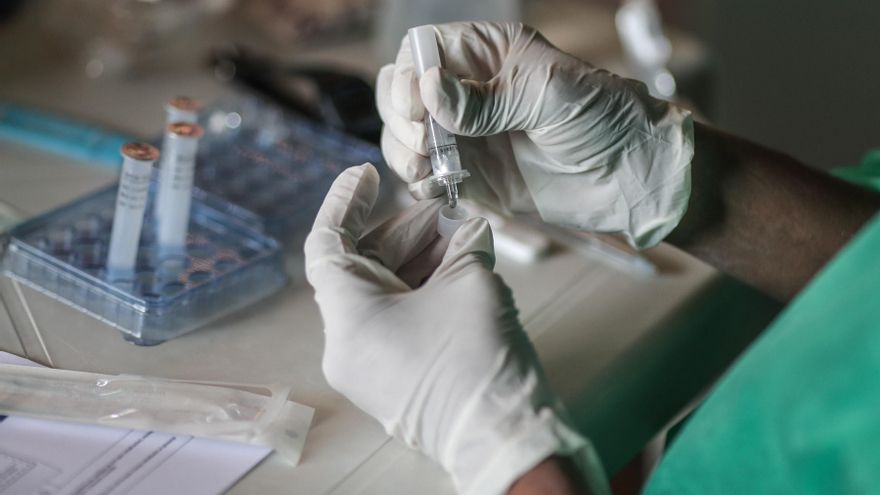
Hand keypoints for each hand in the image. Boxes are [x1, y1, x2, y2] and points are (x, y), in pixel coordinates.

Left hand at [304, 164, 608, 494]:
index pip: (327, 243)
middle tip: (441, 210)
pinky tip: (455, 271)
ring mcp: (367, 367)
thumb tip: (465, 229)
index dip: (345, 202)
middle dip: (404, 234)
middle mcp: (345, 345)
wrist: (502, 436)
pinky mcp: (391, 380)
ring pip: (381, 295)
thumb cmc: (477, 360)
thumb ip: (462, 242)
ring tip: (459, 239)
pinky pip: (394, 322)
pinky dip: (420, 293)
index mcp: (349, 316)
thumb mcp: (471, 281)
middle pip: (361, 268)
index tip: (365, 174)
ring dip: (418, 262)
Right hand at [377, 22, 693, 247]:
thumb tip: (428, 90)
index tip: (417, 107)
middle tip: (425, 141)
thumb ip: (485, 98)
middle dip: (402, 119)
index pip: (422, 51)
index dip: (407, 76)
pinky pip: (428, 177)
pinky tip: (439, 188)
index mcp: (486, 55)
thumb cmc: (602, 117)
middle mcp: (468, 92)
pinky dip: (422, 184)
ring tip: (429, 169)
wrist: (629, 174)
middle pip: (403, 95)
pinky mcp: (472, 175)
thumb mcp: (547, 94)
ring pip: (407, 138)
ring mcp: (466, 135)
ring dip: (405, 154)